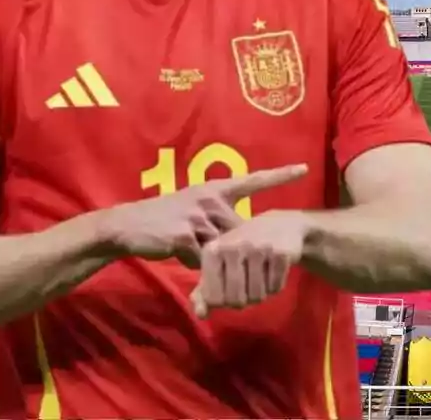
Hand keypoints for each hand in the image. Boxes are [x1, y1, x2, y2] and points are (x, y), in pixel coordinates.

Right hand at [97, 164, 307, 267]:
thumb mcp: (193, 210)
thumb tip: (241, 241)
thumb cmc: (164, 219)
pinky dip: (191, 262)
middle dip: (229, 246)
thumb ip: (217, 221)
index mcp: (213, 189)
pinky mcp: (185, 236)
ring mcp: (198, 217)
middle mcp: (209, 199)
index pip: (252, 181)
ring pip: (221, 248)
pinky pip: (202, 261)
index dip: (279, 176)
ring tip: (181, 243)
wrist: (127, 226)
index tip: (303, 169)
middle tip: (197, 240)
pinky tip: (173, 250)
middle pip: (238, 231)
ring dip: (206, 254)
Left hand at [190, 210, 310, 317]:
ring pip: (257, 296)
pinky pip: (275, 288)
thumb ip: (205, 290)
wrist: (280, 225)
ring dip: (261, 294)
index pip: (213, 299)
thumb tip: (200, 314)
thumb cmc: (243, 248)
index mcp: (212, 251)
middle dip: (244, 300)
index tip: (228, 288)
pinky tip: (274, 270)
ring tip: (261, 277)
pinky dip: (276, 286)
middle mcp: (233, 247)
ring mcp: (258, 249)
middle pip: (236, 301)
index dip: (223, 301)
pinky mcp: (280, 253)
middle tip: (247, 285)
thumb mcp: (219, 265)